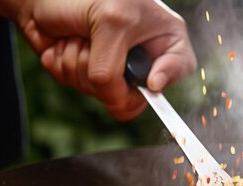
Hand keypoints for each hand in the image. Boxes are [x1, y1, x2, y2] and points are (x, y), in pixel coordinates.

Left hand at [0, 0, 196, 119]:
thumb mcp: (113, 22)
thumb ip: (117, 68)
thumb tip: (121, 106)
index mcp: (161, 34)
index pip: (180, 67)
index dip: (166, 78)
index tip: (151, 81)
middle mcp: (139, 55)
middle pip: (133, 94)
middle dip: (106, 69)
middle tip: (97, 38)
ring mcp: (113, 68)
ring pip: (98, 92)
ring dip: (78, 61)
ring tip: (77, 34)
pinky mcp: (84, 74)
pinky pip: (74, 86)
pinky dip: (62, 64)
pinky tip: (64, 43)